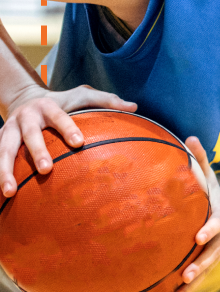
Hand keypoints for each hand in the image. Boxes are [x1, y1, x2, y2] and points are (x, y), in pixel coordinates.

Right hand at [0, 84, 137, 195]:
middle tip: (47, 170)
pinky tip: (0, 195)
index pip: (60, 117)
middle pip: (29, 134)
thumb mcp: (82, 95)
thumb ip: (106, 100)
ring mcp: (9, 130)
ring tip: (9, 191)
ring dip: (4, 170)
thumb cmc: (63, 102)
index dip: (68, 128)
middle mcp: (26, 117)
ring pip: (4, 149)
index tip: (79, 142)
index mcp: (48, 107)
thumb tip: (135, 107)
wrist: (25, 97)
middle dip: (37, 152)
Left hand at [169, 137, 219, 291]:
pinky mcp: (211, 260)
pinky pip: (202, 275)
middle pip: (214, 252)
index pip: (216, 224)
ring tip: (178, 289)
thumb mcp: (208, 175)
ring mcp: (219, 250)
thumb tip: (190, 137)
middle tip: (187, 272)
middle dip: (201, 263)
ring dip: (195, 280)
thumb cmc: (211, 191)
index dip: (209, 230)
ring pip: (208, 267)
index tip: (197, 237)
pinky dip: (189, 288)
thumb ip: (200, 159)